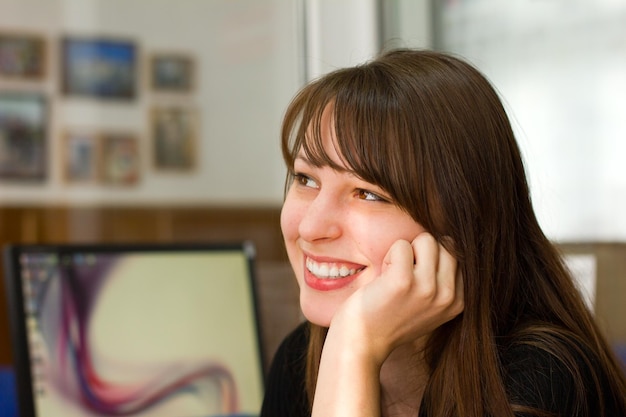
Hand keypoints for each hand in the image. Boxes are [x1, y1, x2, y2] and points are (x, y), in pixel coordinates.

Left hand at [328, 233, 464, 365]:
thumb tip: (448, 242)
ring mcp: (427, 289)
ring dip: (405, 252)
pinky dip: (388, 256)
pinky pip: (401, 245)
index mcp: (457, 301)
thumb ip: (443, 282)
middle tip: (403, 275)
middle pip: (445, 244)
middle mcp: (447, 296)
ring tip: (393, 276)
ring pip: (426, 240)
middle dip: (421, 252)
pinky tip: (382, 278)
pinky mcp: (403, 281)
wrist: (362, 343)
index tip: (415, 284)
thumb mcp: (430, 307)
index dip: (431, 261)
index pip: (457, 255)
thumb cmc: (391, 319)